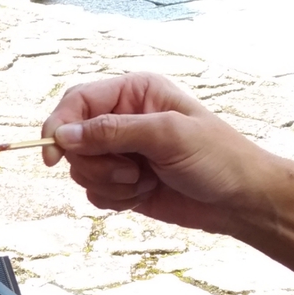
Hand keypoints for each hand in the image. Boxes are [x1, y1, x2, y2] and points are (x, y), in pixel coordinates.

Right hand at [41, 73, 281, 232]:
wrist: (239, 201)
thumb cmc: (217, 158)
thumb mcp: (167, 136)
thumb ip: (113, 132)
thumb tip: (64, 135)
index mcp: (134, 93)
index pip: (78, 101)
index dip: (60, 127)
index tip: (53, 156)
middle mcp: (123, 120)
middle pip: (74, 141)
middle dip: (96, 163)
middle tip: (130, 171)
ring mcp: (121, 153)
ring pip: (82, 170)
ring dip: (109, 184)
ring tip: (144, 181)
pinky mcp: (122, 183)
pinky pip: (94, 193)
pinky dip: (115, 199)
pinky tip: (144, 194)